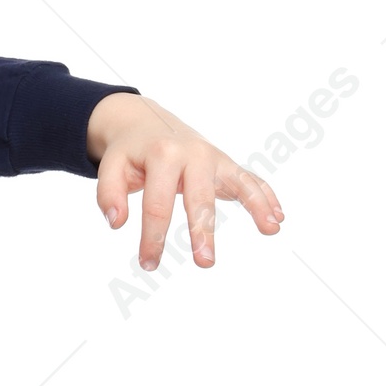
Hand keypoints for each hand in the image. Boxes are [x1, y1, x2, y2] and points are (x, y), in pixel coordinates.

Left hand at [86, 93, 283, 270]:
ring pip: (238, 182)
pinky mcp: (225, 164)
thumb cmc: (129, 153)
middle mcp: (193, 154)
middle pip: (200, 198)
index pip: (158, 204)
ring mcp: (214, 158)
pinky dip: (265, 196)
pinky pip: (250, 179)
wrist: (146, 122)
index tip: (148, 264)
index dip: (153, 238)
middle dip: (203, 231)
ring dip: (255, 206)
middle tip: (205, 263)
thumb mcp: (111, 166)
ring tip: (271, 230)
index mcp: (162, 155)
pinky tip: (277, 218)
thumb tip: (116, 223)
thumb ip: (108, 193)